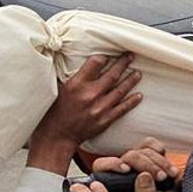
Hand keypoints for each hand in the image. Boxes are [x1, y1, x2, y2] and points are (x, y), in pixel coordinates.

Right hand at [28, 55, 142, 172]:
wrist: (56, 137)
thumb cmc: (53, 113)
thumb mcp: (57, 89)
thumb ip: (70, 77)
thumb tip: (76, 64)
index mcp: (76, 84)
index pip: (95, 63)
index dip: (104, 57)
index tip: (109, 54)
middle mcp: (90, 95)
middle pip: (112, 75)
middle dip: (123, 63)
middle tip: (130, 56)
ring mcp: (99, 108)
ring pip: (120, 90)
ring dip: (131, 80)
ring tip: (138, 73)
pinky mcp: (105, 120)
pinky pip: (122, 108)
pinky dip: (131, 101)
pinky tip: (139, 95)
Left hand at [91, 136, 173, 191]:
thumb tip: (144, 176)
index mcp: (113, 182)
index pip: (101, 165)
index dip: (112, 164)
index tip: (127, 170)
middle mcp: (122, 168)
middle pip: (130, 156)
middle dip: (149, 165)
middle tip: (162, 177)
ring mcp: (134, 159)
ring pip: (144, 150)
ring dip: (160, 162)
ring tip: (170, 175)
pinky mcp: (146, 151)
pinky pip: (151, 144)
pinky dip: (160, 152)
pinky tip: (167, 166)